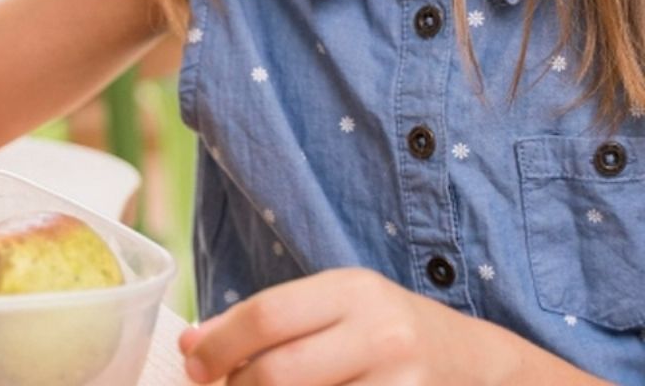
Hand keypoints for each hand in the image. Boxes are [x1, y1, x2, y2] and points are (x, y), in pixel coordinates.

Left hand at [178, 268, 564, 385]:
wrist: (474, 363)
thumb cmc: (385, 330)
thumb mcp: (332, 306)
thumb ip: (264, 320)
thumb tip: (192, 344)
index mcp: (353, 291)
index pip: (266, 317)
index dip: (217, 347)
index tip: (192, 364)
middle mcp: (381, 335)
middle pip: (277, 373)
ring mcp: (400, 384)